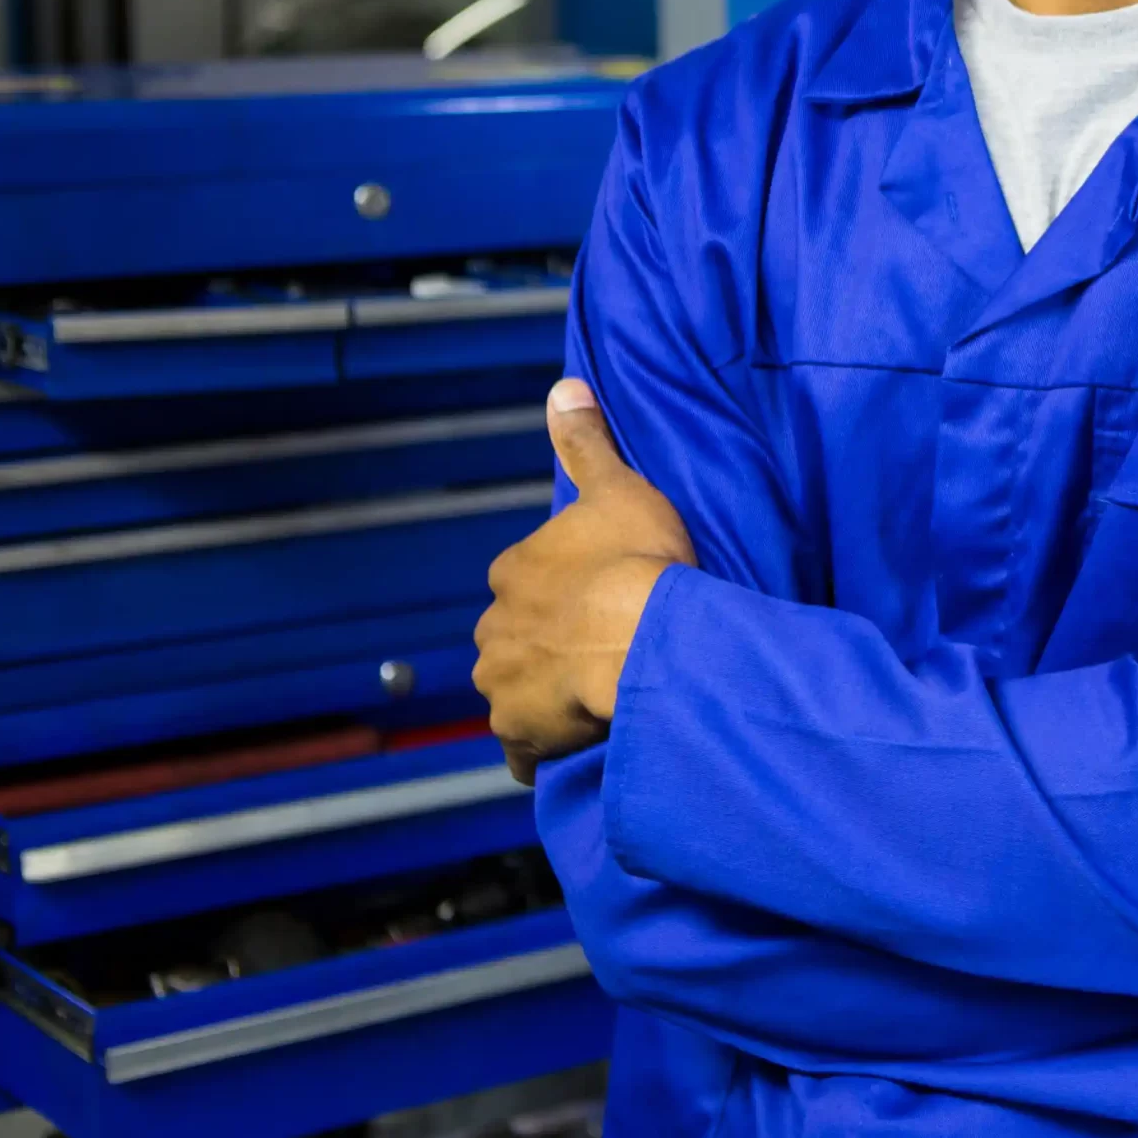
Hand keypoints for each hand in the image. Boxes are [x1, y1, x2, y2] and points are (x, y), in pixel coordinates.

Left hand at [474, 380, 698, 785]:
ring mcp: (503, 686)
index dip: (557, 592)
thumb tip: (563, 387)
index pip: (522, 583)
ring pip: (514, 693)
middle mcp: (493, 631)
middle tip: (597, 650)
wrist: (644, 638)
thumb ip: (586, 444)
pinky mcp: (521, 734)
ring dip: (541, 697)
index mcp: (513, 573)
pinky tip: (575, 744)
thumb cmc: (637, 560)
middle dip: (542, 647)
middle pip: (513, 640)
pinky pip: (525, 749)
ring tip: (593, 698)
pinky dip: (542, 749)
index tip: (595, 598)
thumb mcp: (618, 488)